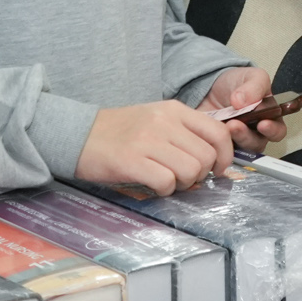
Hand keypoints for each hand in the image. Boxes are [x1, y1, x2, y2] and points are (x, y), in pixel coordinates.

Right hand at [75, 100, 236, 195]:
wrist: (77, 133)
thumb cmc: (120, 132)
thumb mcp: (156, 120)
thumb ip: (185, 135)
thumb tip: (212, 165)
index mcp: (174, 110)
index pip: (218, 132)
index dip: (224, 156)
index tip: (217, 169)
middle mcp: (164, 121)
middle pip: (206, 156)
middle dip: (200, 175)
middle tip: (183, 178)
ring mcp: (147, 140)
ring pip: (190, 170)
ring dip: (182, 184)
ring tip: (166, 180)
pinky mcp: (131, 160)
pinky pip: (166, 182)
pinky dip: (164, 190)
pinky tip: (151, 184)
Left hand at [201, 65, 289, 151]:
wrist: (209, 86)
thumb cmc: (236, 82)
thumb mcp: (252, 76)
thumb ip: (255, 86)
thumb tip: (243, 101)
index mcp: (269, 117)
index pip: (277, 131)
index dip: (273, 131)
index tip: (263, 124)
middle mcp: (255, 132)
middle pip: (257, 144)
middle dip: (247, 136)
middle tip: (236, 125)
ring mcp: (237, 139)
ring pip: (240, 149)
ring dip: (234, 138)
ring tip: (226, 125)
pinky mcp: (220, 144)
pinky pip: (221, 149)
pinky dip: (218, 141)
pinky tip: (214, 128)